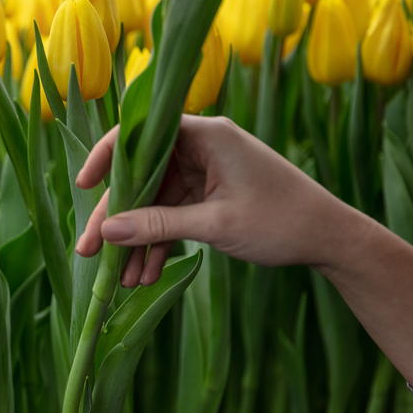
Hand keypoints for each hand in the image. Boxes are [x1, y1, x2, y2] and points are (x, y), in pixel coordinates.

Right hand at [74, 115, 351, 286]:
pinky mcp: (209, 194)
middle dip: (117, 218)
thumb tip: (107, 233)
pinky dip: (159, 242)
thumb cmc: (281, 221)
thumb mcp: (214, 225)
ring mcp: (205, 171)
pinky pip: (172, 215)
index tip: (83, 187)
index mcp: (206, 135)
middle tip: (88, 251)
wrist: (329, 238)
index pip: (142, 134)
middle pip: (142, 177)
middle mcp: (202, 146)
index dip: (106, 158)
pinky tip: (146, 273)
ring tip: (123, 278)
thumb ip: (158, 226)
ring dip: (138, 240)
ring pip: (154, 202)